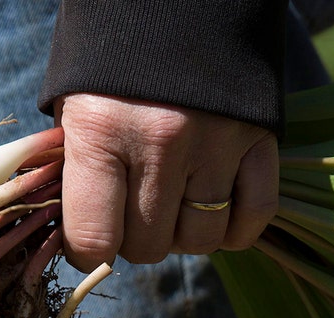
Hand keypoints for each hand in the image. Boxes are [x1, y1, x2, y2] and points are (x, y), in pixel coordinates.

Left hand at [56, 93, 278, 271]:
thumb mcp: (73, 100)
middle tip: (130, 210)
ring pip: (200, 239)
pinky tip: (217, 216)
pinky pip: (254, 215)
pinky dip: (235, 229)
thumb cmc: (110, 49)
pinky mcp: (259, 137)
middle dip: (135, 240)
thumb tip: (81, 233)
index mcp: (101, 130)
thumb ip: (78, 167)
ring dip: (183, 234)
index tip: (90, 241)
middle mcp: (160, 143)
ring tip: (171, 205)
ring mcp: (216, 143)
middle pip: (148, 245)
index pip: (94, 239)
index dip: (87, 251)